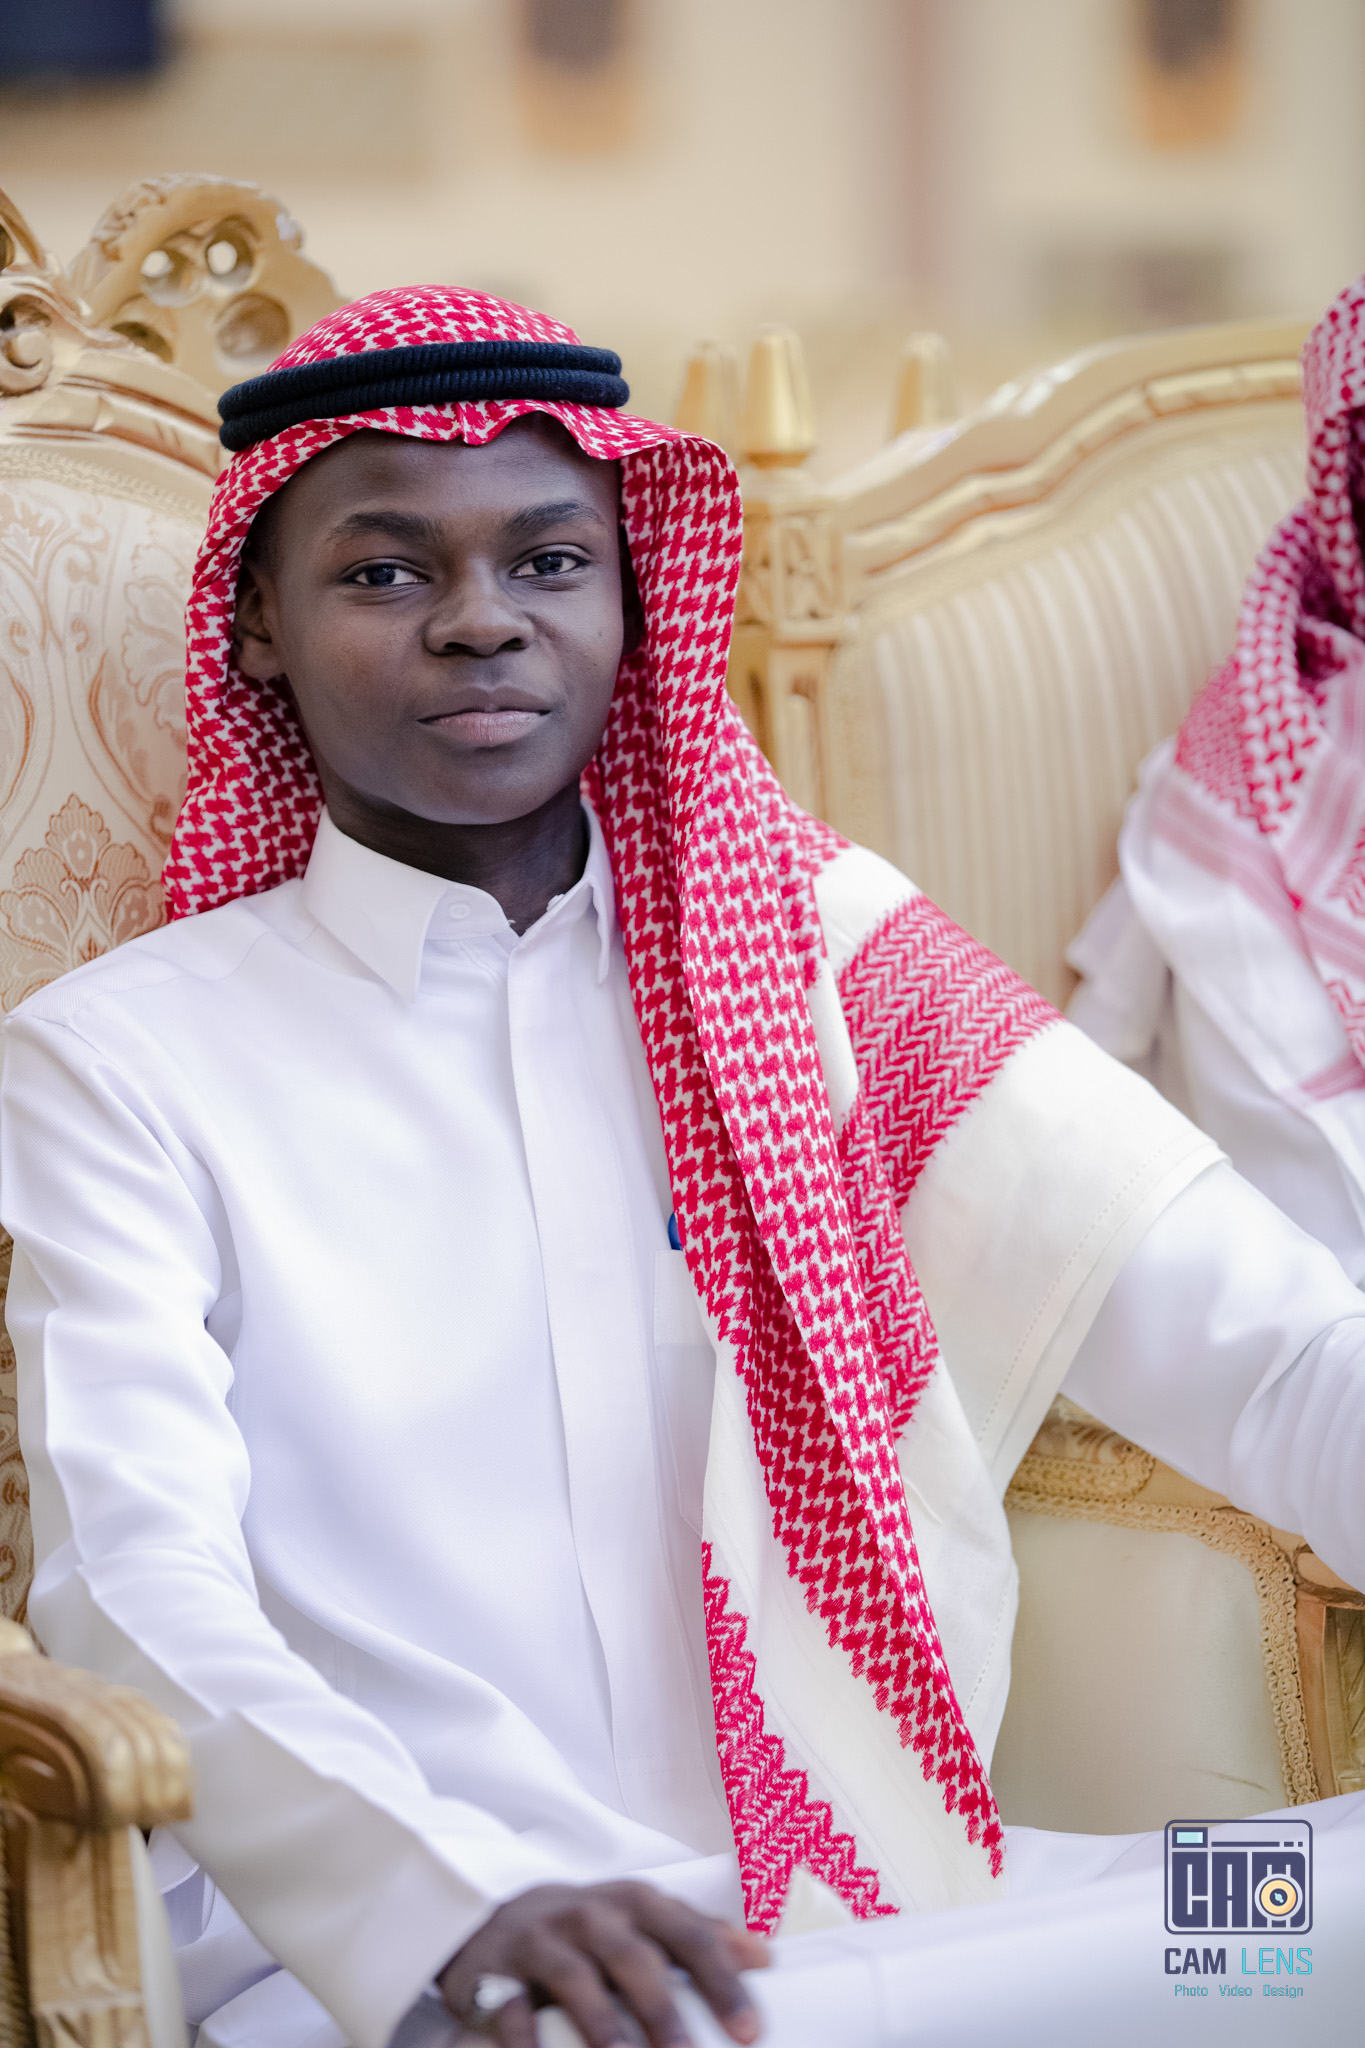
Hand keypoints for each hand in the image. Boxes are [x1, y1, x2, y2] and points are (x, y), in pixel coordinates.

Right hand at [438, 1879, 769, 2047]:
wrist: (499, 1919)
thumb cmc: (590, 1929)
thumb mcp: (643, 1920)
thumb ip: (698, 1935)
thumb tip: (764, 1956)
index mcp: (635, 1902)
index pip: (688, 1936)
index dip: (721, 1980)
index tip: (749, 2028)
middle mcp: (590, 1915)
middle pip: (634, 1957)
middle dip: (663, 2008)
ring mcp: (542, 1940)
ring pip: (575, 1977)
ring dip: (602, 2022)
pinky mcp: (497, 1973)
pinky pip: (512, 2007)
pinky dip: (527, 2038)